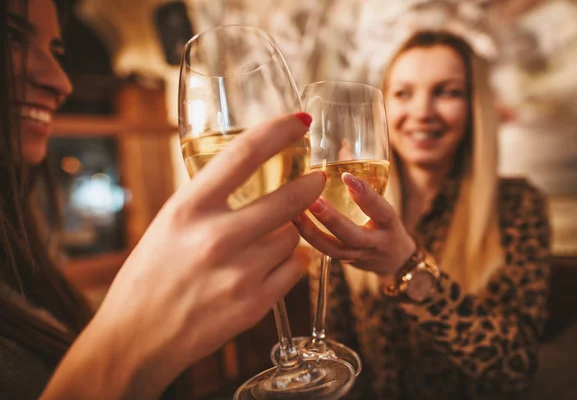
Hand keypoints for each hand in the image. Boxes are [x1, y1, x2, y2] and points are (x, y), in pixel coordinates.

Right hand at [43, 113, 324, 398]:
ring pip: (293, 236)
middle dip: (309, 186)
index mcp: (187, 209)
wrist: (138, 338)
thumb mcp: (170, 223)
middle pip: (289, 198)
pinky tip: (268, 266)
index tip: (301, 121)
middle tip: (316, 179)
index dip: (278, 131)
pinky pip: (295, 268)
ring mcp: (238, 274)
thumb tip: (255, 174)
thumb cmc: (151, 275)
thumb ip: (210, 199)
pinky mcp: (255, 304)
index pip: (243, 155)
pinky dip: (289, 262)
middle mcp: (215, 238)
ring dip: (287, 233)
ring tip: (262, 243)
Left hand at [294, 172, 414, 279]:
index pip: (381, 210)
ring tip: (294, 214)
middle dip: (333, 219)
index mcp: (389, 224)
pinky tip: (292, 223)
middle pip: (354, 236)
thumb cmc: (384, 222)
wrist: (393, 259)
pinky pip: (324, 254)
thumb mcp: (382, 201)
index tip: (348, 177)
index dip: (366, 195)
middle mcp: (376, 243)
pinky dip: (308, 239)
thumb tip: (342, 143)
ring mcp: (359, 256)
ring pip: (334, 249)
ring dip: (312, 232)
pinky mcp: (343, 262)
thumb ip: (363, 175)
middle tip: (313, 201)